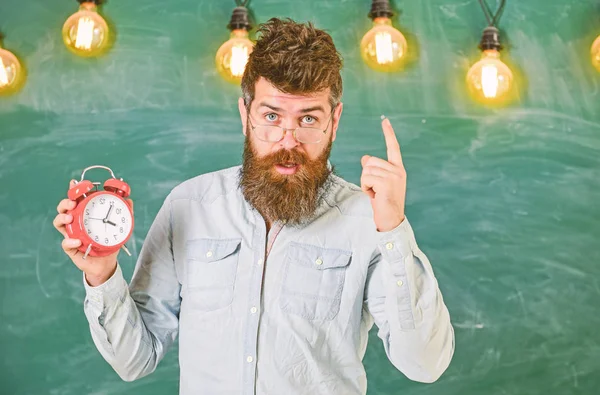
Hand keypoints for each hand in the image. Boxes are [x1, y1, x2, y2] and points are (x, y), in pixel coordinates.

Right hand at [53, 180, 133, 286]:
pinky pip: (65, 243)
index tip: (73, 183)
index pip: (77, 200)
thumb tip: (129, 200)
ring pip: (59, 223)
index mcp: (85, 214)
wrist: (106, 263)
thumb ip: (125, 213)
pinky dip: (70, 241)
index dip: (73, 191)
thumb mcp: (120, 226)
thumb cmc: (110, 242)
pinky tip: (77, 241)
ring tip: (70, 218)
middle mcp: (75, 222)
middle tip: (72, 203)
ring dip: (62, 218)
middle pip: (64, 208)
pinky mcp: (71, 247)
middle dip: (64, 203)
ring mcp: (71, 234)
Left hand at [360, 117, 406, 231]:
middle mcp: (397, 170)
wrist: (392, 219)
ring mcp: (393, 176)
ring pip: (366, 170)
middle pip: (370, 161)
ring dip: (365, 183)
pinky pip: (366, 178)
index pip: (393, 148)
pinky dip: (366, 188)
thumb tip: (365, 157)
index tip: (385, 121)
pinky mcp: (386, 183)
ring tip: (375, 193)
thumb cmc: (384, 202)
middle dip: (366, 175)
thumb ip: (374, 170)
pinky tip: (374, 196)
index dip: (388, 134)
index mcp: (398, 169)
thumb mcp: (379, 183)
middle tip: (375, 189)